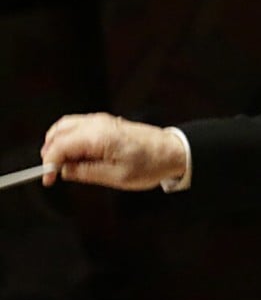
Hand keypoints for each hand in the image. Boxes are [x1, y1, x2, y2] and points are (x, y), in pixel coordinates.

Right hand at [39, 112, 185, 190]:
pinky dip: (71, 139)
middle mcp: (98, 123)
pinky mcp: (108, 122)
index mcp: (99, 136)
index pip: (59, 146)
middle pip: (58, 131)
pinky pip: (79, 126)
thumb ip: (86, 172)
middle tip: (55, 172)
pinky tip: (79, 156)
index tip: (49, 179)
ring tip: (67, 165)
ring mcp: (103, 120)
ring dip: (59, 144)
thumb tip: (64, 171)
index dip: (49, 164)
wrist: (173, 151)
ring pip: (66, 126)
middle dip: (51, 152)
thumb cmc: (151, 164)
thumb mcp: (117, 177)